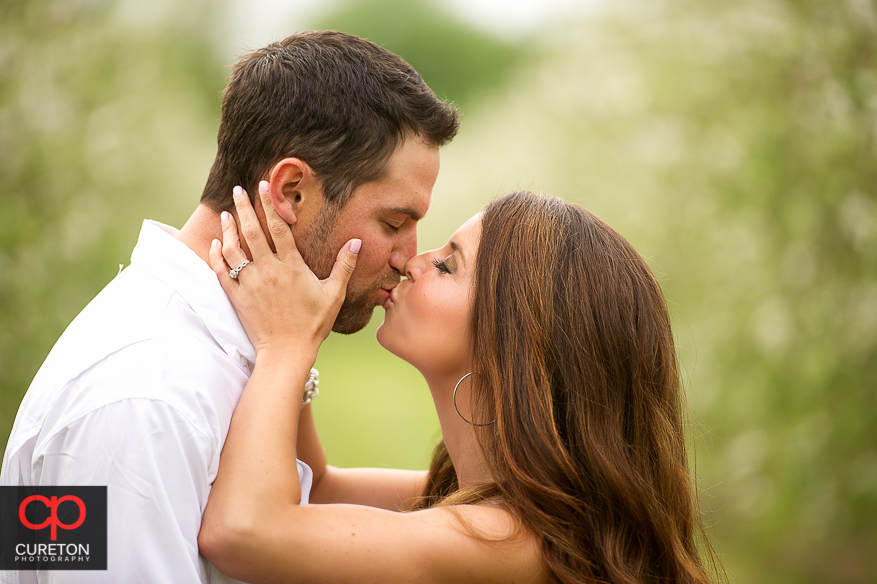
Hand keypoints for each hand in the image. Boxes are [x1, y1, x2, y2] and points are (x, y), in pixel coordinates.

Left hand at [208, 181, 360, 358]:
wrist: (287, 352)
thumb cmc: (313, 324)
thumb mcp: (334, 294)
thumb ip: (344, 266)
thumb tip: (356, 242)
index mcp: (292, 267)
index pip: (278, 228)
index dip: (270, 205)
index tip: (263, 186)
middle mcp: (268, 271)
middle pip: (251, 232)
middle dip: (244, 207)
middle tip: (238, 189)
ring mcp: (250, 284)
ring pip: (234, 249)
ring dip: (229, 228)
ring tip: (227, 213)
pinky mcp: (237, 297)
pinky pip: (222, 271)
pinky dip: (217, 255)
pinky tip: (217, 243)